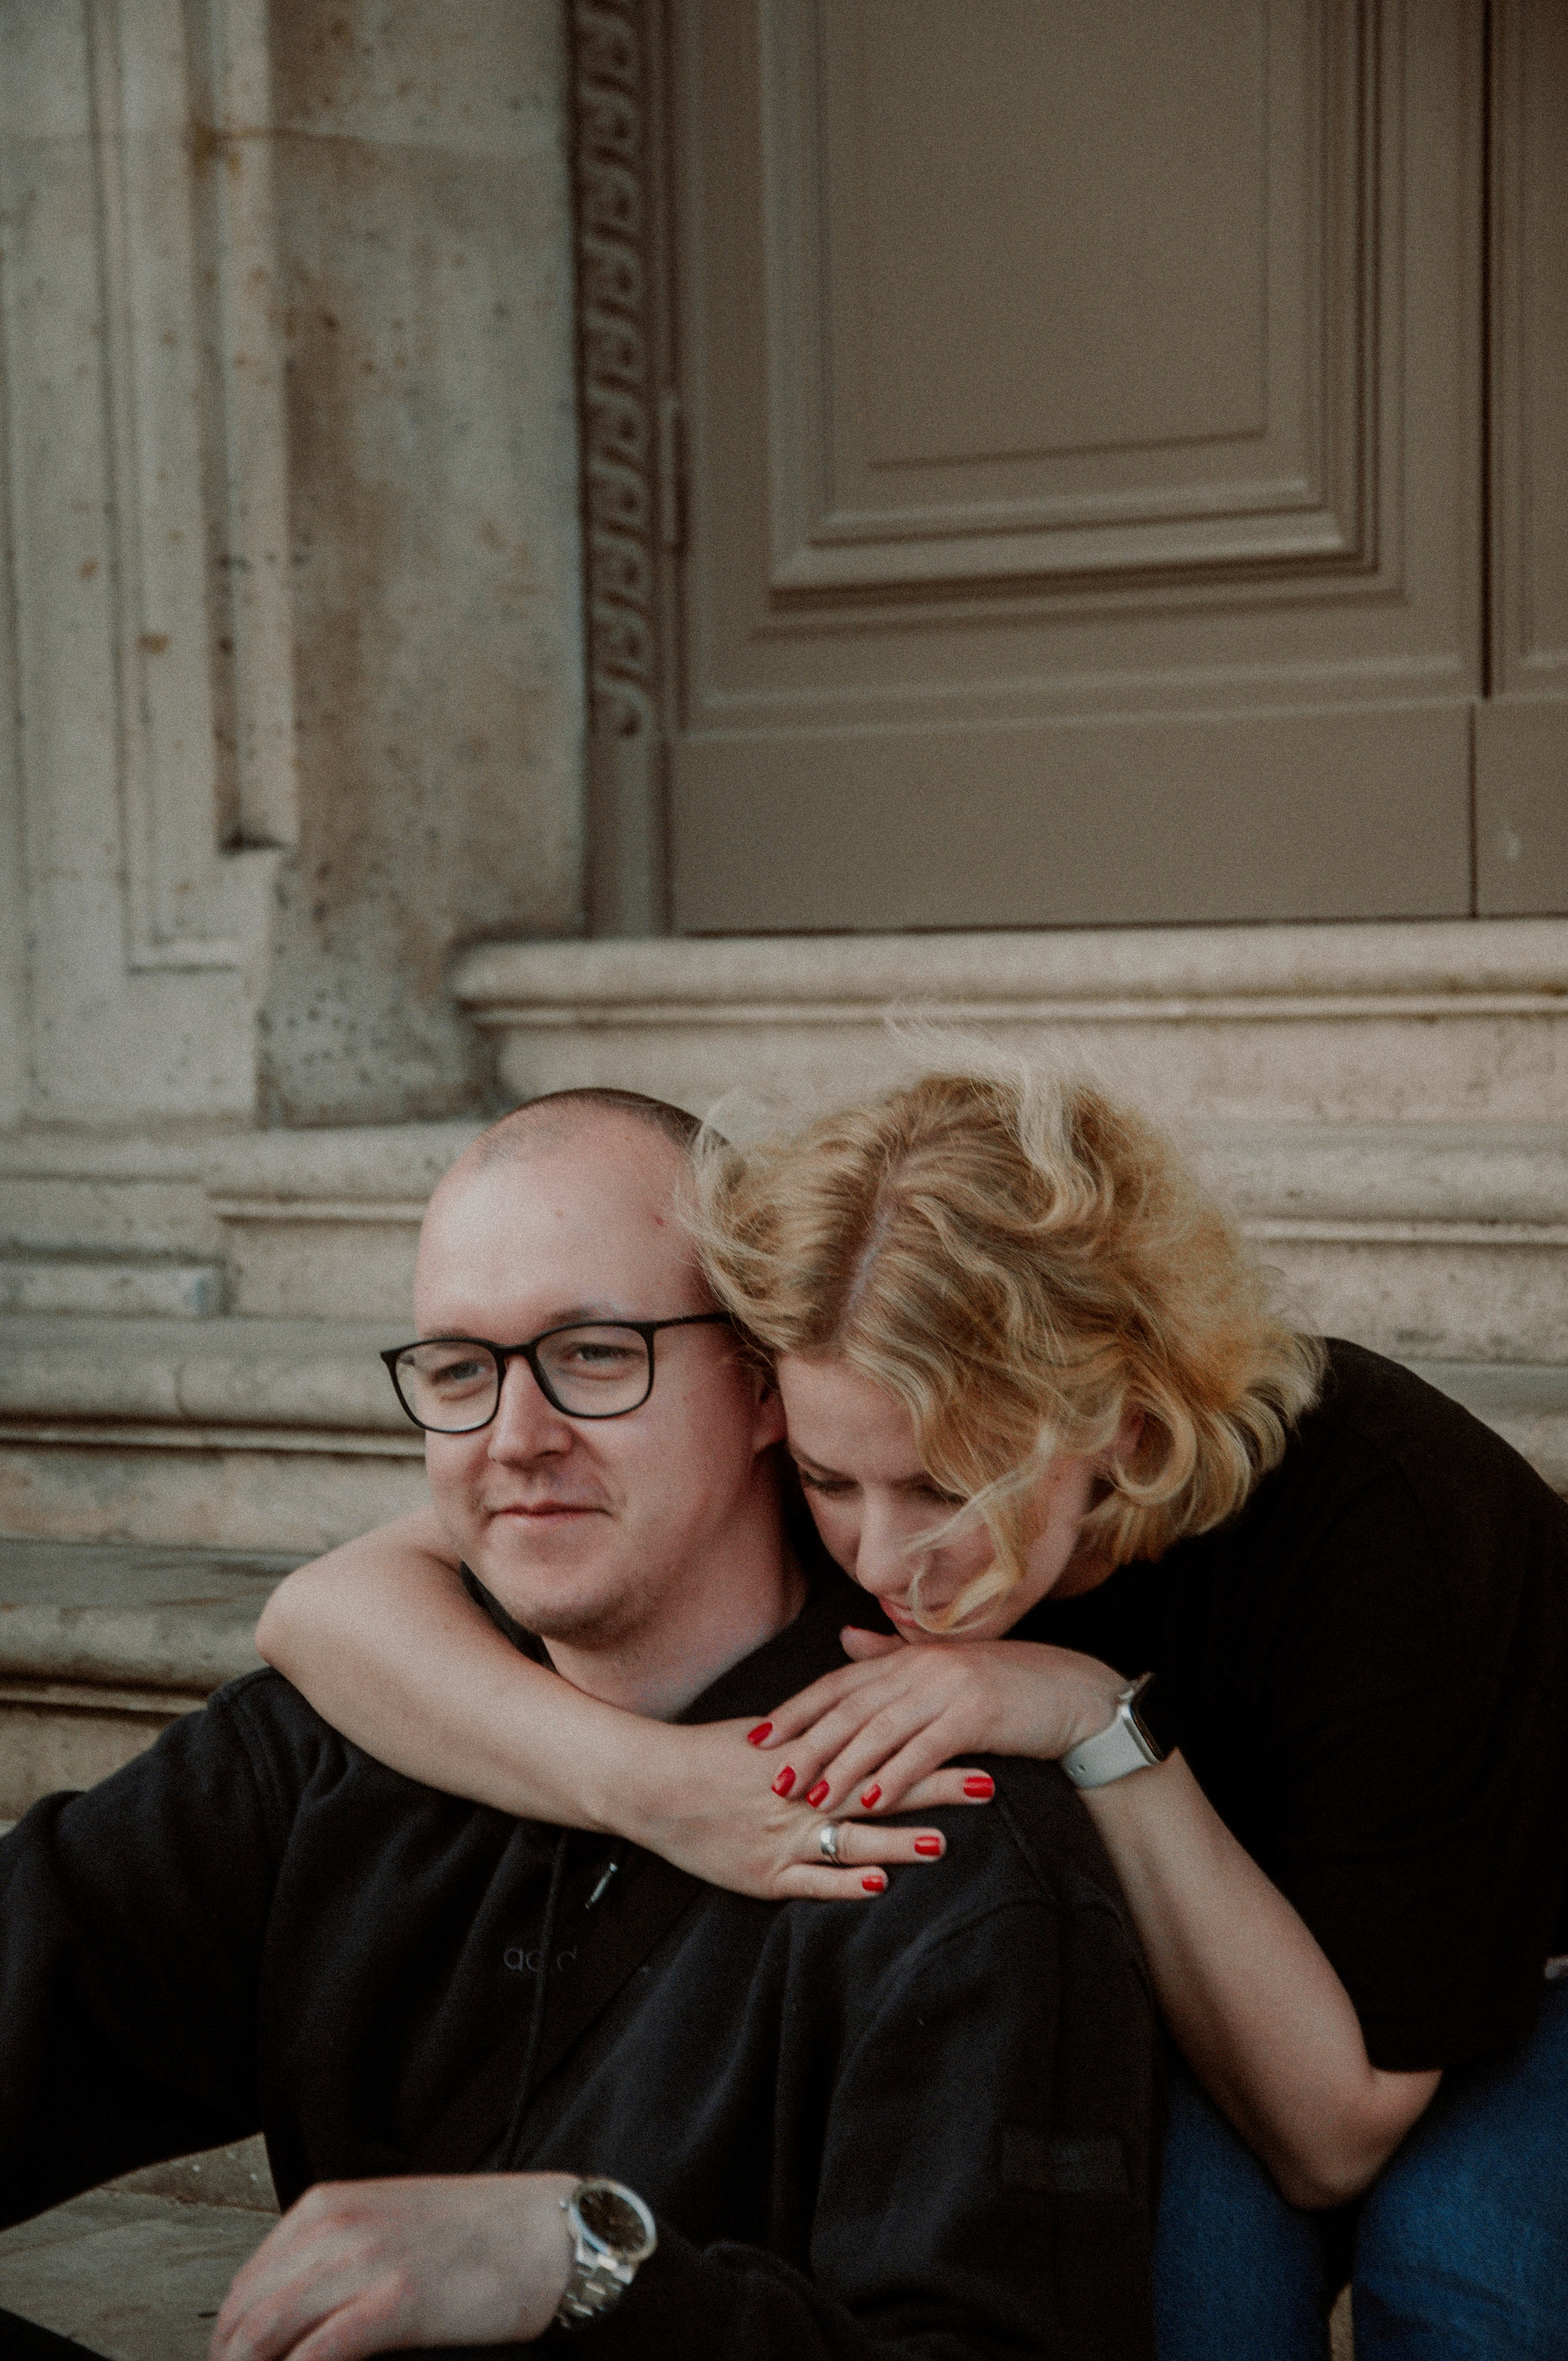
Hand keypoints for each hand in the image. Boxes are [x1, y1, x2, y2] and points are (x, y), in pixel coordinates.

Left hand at [209, 2172, 576, 2359]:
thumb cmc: (480, 2233)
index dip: (228, 2336)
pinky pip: (320, 2350)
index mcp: (331, 2203)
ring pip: (269, 2331)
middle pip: (247, 2311)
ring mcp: (367, 2259)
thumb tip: (289, 2312)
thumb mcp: (390, 2221)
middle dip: (231, 2360)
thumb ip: (336, 2254)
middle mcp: (339, 2225)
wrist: (551, 2231)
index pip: (247, 2281)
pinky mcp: (399, 2299)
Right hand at [617, 1712, 961, 1899]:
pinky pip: (812, 1882)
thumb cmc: (710, 1754)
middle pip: (879, 1790)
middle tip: (986, 1783)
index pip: (880, 1747)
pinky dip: (846, 1884)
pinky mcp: (764, 1876)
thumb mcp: (770, 1732)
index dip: (927, 1744)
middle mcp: (801, 1798)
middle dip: (934, 1788)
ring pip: (851, 1840)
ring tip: (944, 1841)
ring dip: (900, 1842)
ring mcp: (783, 1838)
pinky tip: (882, 1885)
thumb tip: (863, 1713)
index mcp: (808, 1757)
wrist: (652, 1785)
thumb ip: (820, 1730)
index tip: (972, 1735)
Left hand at [744, 1631, 1126, 1814]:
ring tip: (811, 1798)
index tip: (758, 1736)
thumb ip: (892, 1657)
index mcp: (909, 1657)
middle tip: (771, 1777)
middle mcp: (920, 1667)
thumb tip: (845, 1639)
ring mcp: (948, 1688)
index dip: (797, 1709)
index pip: (839, 1683)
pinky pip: (926, 1749)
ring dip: (842, 1767)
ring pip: (880, 1731)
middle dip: (807, 1744)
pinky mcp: (977, 1714)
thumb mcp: (944, 1669)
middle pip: (849, 1709)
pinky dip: (896, 1775)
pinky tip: (872, 1801)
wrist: (1075, 1693)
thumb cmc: (1009, 1686)